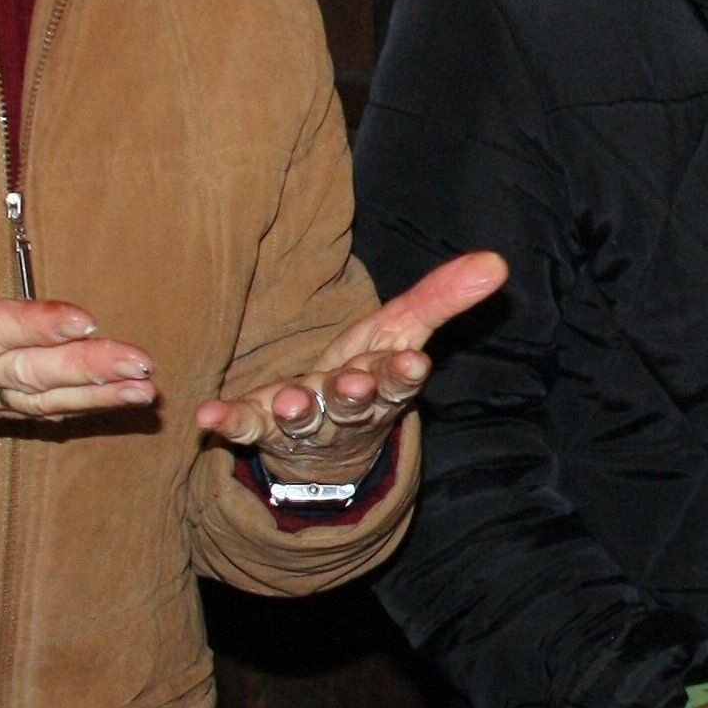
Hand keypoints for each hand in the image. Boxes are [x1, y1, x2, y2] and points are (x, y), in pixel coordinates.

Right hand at [0, 174, 155, 460]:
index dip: (32, 325)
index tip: (85, 319)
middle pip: (24, 371)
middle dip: (86, 369)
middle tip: (143, 364)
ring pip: (35, 399)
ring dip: (93, 395)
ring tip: (147, 389)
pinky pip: (26, 413)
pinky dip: (73, 409)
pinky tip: (115, 403)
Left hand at [192, 251, 508, 472]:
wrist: (329, 445)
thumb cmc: (368, 371)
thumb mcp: (403, 331)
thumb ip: (442, 298)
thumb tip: (498, 262)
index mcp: (384, 384)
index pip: (399, 380)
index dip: (404, 374)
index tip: (413, 365)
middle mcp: (347, 410)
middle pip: (354, 404)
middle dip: (353, 394)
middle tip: (353, 384)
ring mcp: (305, 423)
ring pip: (305, 420)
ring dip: (298, 411)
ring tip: (292, 402)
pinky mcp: (264, 427)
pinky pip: (246, 427)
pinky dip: (229, 423)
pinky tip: (209, 417)